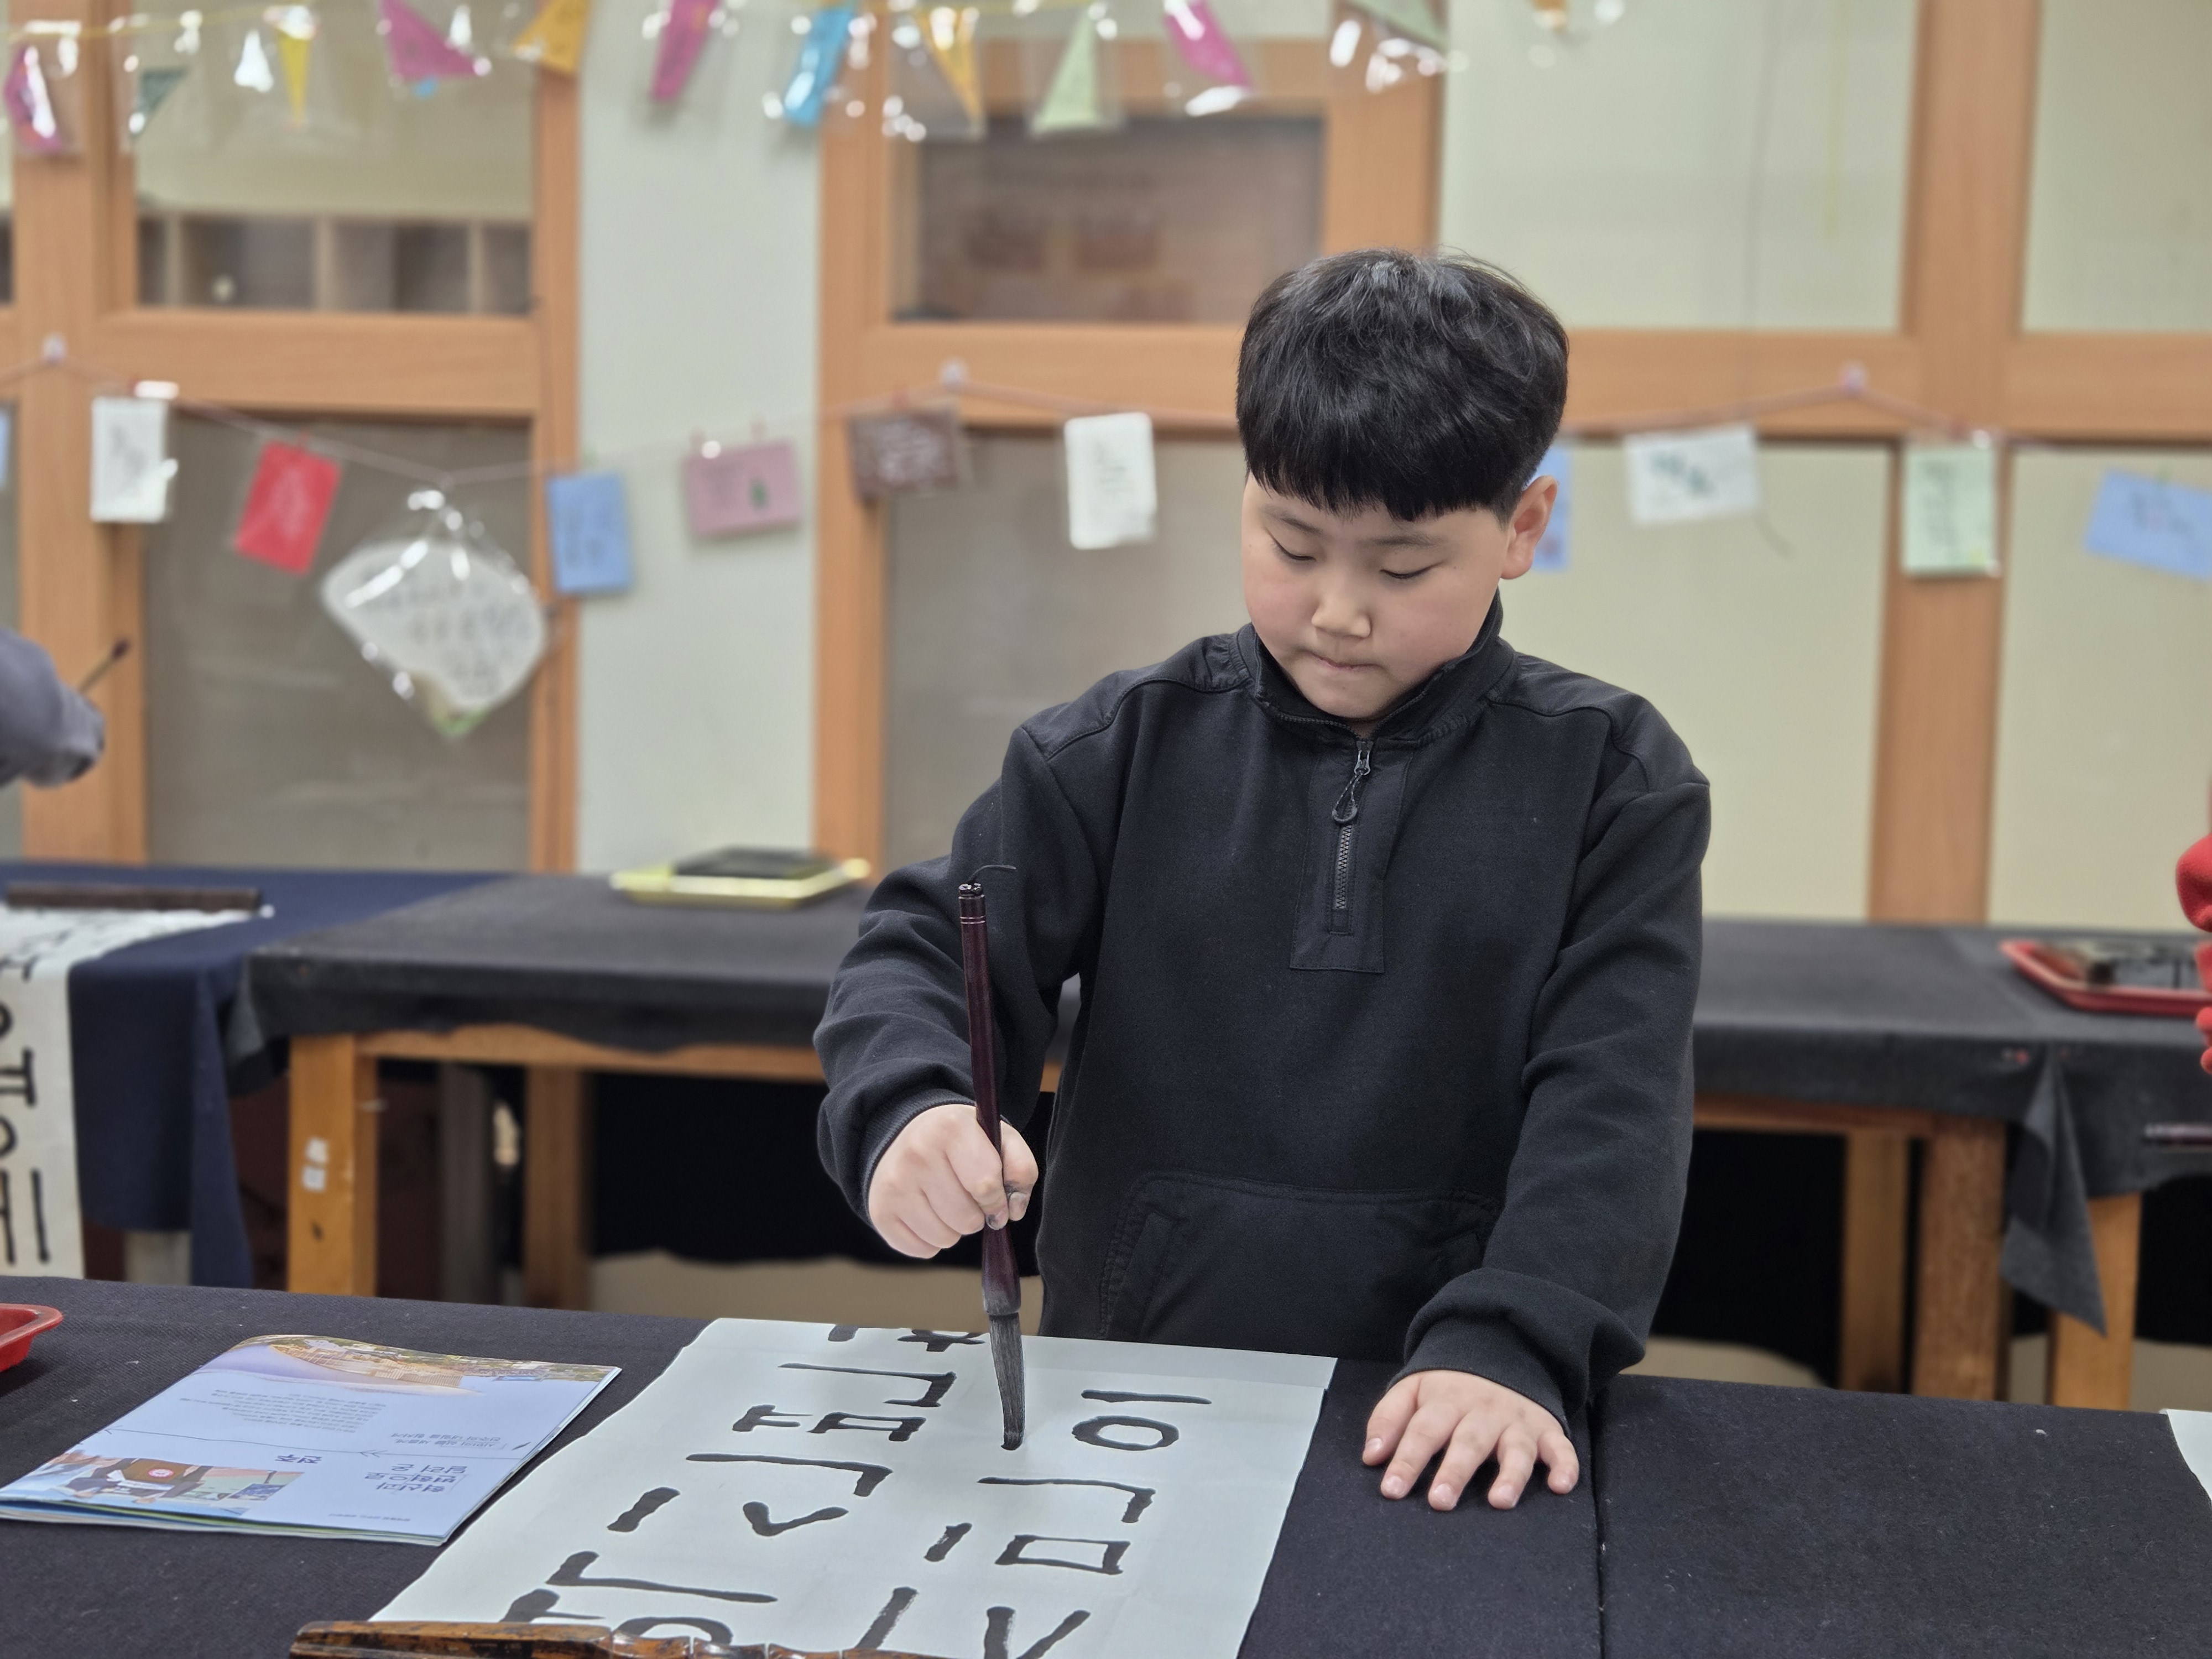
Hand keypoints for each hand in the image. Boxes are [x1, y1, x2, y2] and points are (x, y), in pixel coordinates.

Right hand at [867, 1103, 1037, 1257]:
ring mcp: (893, 1185)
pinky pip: (922, 1250)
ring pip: (945, 1238)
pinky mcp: (879, 1212)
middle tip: (966, 1195)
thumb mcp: (998, 1138)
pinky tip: (927, 1211)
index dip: (998, 1200)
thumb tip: (1014, 1210)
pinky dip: (931, 1239)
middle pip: (967, 1220)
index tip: (996, 1197)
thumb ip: (1020, 1168)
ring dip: (954, 1227)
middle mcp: (916, 1154)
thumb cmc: (961, 1142)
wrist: (907, 1135)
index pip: (986, 1185)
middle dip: (976, 1214)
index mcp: (949, 1129)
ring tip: (945, 1200)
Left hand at [1362, 1369, 1577, 1511]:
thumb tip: (1370, 1456)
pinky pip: (1561, 1447)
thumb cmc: (1449, 1386)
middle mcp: (1483, 1410)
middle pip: (1468, 1441)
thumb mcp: (1413, 1390)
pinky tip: (1561, 1486)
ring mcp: (1517, 1420)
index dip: (1406, 1460)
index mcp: (1446, 1399)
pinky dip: (1565, 1466)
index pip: (1423, 1430)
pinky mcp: (1546, 1429)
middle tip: (1439, 1501)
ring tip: (1499, 1501)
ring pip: (1515, 1448)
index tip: (1391, 1490)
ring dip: (1510, 1474)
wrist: (1500, 1351)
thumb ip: (1388, 1418)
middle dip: (1454, 1471)